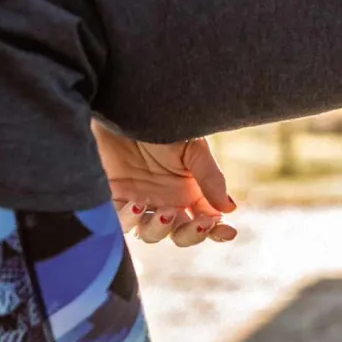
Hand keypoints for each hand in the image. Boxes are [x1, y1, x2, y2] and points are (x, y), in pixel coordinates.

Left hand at [92, 121, 239, 246]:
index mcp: (190, 191)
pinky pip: (121, 222)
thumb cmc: (161, 123)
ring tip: (163, 210)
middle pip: (180, 234)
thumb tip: (229, 208)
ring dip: (160, 229)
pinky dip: (129, 221)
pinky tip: (137, 205)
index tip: (229, 233)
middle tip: (197, 223)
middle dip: (191, 235)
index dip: (219, 231)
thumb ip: (210, 178)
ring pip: (151, 234)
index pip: (207, 220)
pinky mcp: (113, 200)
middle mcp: (166, 202)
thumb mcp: (192, 148)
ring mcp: (140, 203)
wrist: (123, 106)